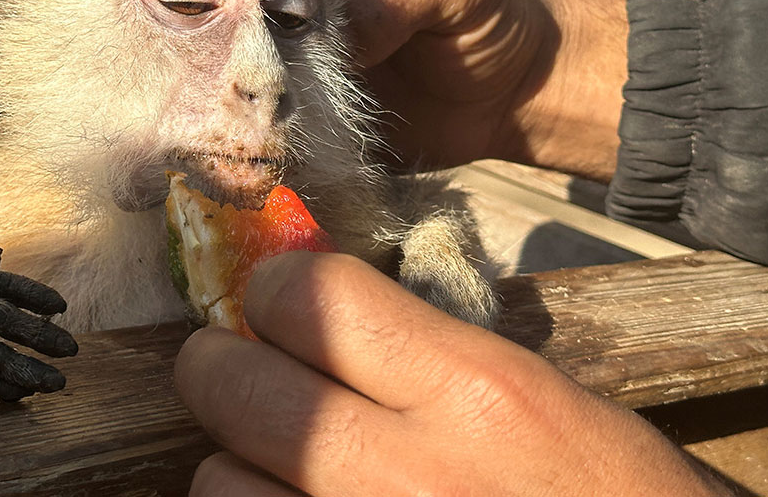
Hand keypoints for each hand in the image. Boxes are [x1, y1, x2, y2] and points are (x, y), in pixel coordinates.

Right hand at [93, 0, 626, 179]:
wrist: (519, 99)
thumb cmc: (495, 14)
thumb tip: (336, 24)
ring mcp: (288, 49)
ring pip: (214, 38)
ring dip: (165, 42)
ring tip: (106, 45)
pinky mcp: (297, 108)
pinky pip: (245, 106)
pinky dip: (209, 113)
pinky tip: (169, 119)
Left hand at [175, 251, 730, 496]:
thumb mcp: (550, 406)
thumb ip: (434, 355)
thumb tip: (321, 312)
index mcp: (480, 393)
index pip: (311, 298)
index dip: (276, 289)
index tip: (274, 299)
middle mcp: (411, 472)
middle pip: (237, 386)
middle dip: (219, 365)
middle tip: (233, 368)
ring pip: (217, 482)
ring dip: (233, 467)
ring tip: (269, 468)